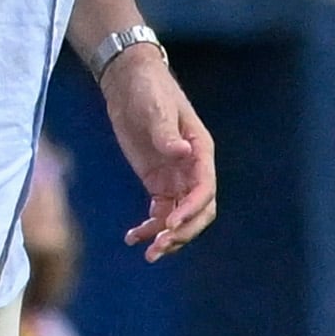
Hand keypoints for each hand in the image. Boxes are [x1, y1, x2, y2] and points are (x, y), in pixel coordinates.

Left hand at [104, 45, 218, 259]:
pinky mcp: (157, 183)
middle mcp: (192, 169)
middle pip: (198, 211)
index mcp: (200, 151)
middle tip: (158, 248)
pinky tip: (132, 237)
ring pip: (179, 218)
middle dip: (182, 233)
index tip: (170, 225)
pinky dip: (150, 228)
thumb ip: (166, 133)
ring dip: (167, 237)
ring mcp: (175, 178)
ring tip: (147, 253)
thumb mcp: (156, 108)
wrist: (129, 83)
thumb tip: (181, 152)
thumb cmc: (149, 89)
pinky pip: (160, 213)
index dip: (191, 211)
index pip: (205, 189)